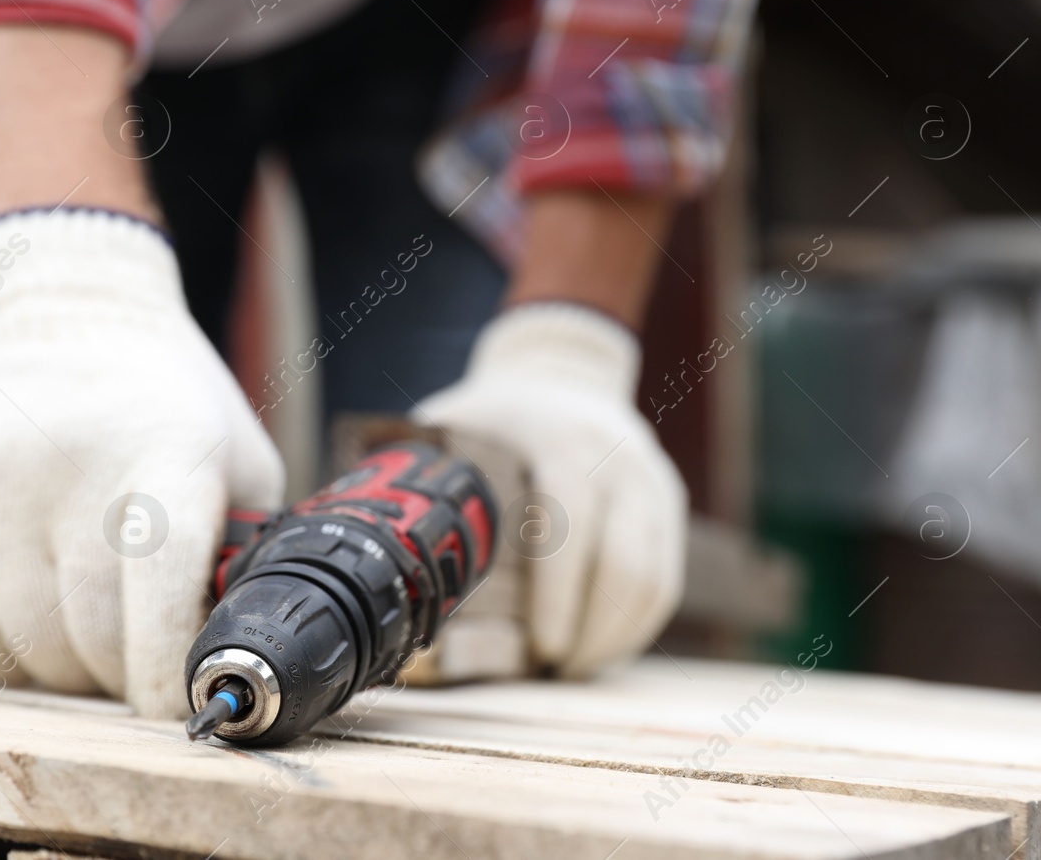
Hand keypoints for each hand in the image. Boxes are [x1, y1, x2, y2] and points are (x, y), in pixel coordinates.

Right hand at [0, 210, 283, 717]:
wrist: (62, 312)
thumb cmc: (163, 402)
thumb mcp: (232, 453)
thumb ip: (243, 546)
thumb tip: (238, 653)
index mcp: (165, 448)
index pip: (161, 583)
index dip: (169, 665)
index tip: (179, 708)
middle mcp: (73, 466)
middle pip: (95, 635)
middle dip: (126, 674)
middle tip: (141, 661)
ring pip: (33, 648)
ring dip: (70, 670)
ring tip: (91, 633)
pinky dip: (8, 656)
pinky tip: (34, 617)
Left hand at [417, 303, 685, 677]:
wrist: (560, 370)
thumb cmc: (495, 414)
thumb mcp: (455, 426)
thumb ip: (426, 478)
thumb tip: (372, 548)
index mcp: (567, 442)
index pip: (574, 526)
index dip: (561, 594)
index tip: (542, 647)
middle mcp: (623, 462)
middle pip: (625, 567)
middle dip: (590, 633)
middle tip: (549, 670)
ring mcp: (653, 485)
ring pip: (651, 583)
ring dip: (613, 638)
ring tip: (568, 669)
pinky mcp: (667, 509)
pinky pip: (663, 581)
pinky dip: (634, 626)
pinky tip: (598, 649)